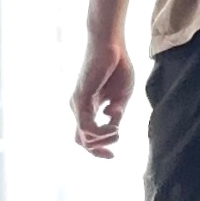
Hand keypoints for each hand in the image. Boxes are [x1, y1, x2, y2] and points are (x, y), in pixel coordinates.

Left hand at [73, 33, 134, 158]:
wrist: (111, 44)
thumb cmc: (117, 65)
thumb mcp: (121, 96)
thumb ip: (117, 113)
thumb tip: (112, 126)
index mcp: (88, 108)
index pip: (87, 136)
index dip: (98, 150)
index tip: (113, 155)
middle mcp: (79, 108)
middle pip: (81, 141)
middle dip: (97, 152)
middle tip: (113, 151)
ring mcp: (78, 104)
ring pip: (84, 137)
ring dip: (104, 140)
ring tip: (116, 132)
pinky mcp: (81, 99)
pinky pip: (86, 126)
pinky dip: (100, 132)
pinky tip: (112, 127)